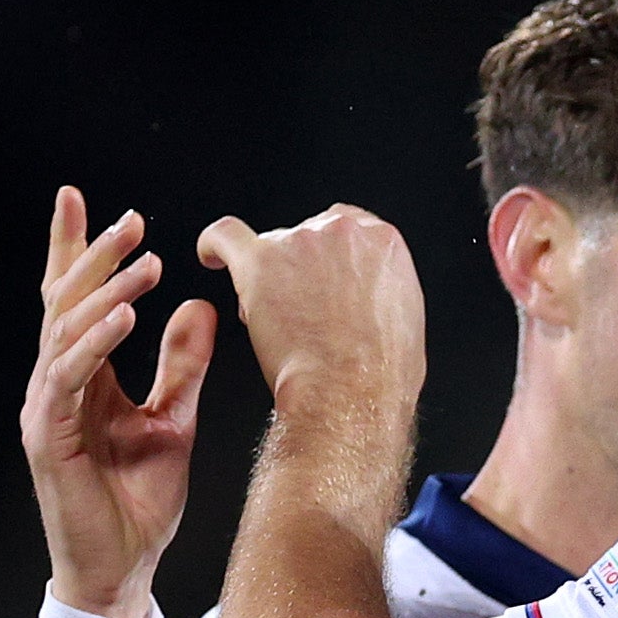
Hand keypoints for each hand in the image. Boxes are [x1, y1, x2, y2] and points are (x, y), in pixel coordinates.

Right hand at [24, 188, 215, 617]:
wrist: (122, 571)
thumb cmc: (140, 502)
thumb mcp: (174, 421)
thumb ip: (183, 366)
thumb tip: (199, 307)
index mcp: (82, 377)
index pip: (74, 301)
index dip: (78, 251)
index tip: (90, 202)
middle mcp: (55, 384)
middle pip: (65, 304)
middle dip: (95, 257)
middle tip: (130, 220)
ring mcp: (46, 408)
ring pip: (66, 332)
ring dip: (107, 294)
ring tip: (144, 263)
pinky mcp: (48, 437)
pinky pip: (69, 377)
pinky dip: (96, 344)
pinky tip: (126, 319)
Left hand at [197, 202, 426, 437]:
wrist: (351, 393)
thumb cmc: (380, 373)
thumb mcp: (406, 321)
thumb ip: (382, 293)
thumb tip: (364, 300)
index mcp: (383, 242)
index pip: (347, 225)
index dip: (328, 253)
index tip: (320, 271)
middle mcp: (342, 232)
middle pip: (307, 233)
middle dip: (300, 267)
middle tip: (300, 307)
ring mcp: (299, 242)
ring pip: (270, 246)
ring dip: (269, 277)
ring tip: (273, 321)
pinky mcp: (258, 261)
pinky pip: (224, 236)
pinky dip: (214, 245)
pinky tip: (211, 257)